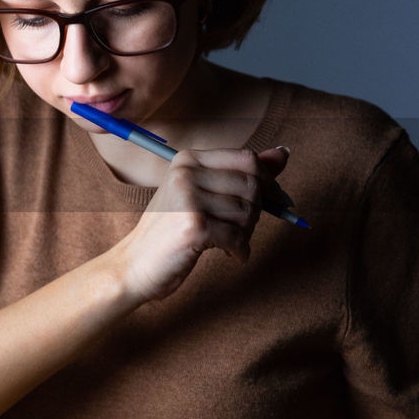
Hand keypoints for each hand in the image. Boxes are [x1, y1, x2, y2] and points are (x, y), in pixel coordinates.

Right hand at [114, 146, 288, 301]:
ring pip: (247, 213)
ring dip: (246, 234)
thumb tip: (283, 154)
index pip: (247, 158)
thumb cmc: (171, 229)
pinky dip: (240, 250)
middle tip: (241, 229)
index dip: (269, 181)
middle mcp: (186, 173)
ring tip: (229, 242)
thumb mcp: (202, 193)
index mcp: (188, 159)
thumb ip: (241, 173)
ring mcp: (188, 199)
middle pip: (251, 186)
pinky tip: (231, 255)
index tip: (273, 199)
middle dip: (256, 212)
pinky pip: (238, 236)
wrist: (136, 264)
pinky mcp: (194, 226)